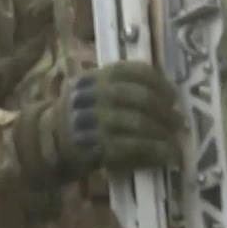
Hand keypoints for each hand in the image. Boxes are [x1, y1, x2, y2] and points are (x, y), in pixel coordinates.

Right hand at [16, 59, 184, 183]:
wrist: (47, 142)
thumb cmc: (81, 116)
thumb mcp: (94, 92)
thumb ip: (122, 88)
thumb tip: (168, 96)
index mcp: (96, 77)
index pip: (132, 71)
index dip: (158, 82)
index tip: (173, 95)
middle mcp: (94, 96)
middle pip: (139, 97)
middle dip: (165, 110)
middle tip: (179, 122)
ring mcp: (93, 121)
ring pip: (137, 122)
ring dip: (163, 133)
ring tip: (175, 141)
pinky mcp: (95, 147)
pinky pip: (132, 146)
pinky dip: (155, 151)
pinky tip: (168, 156)